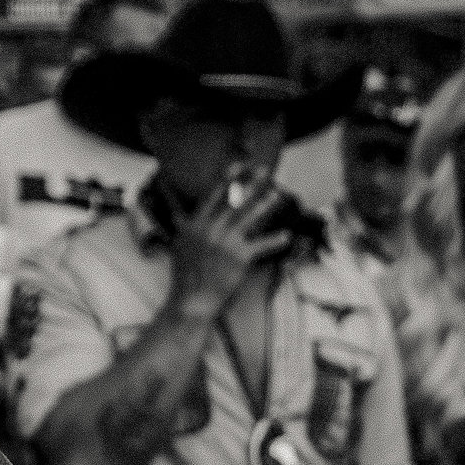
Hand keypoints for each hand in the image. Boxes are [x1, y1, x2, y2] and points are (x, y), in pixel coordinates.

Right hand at [167, 167, 293, 317]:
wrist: (192, 299)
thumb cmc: (186, 276)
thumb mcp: (179, 247)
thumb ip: (184, 229)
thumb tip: (179, 216)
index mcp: (195, 225)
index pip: (213, 197)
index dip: (227, 180)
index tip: (238, 165)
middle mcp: (210, 229)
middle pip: (234, 201)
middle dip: (250, 184)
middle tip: (264, 171)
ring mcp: (225, 242)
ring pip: (248, 218)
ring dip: (264, 204)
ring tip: (276, 194)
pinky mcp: (239, 257)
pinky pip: (261, 245)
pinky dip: (274, 240)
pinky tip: (286, 235)